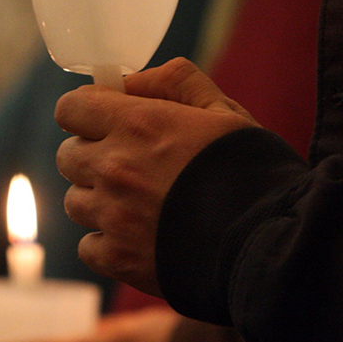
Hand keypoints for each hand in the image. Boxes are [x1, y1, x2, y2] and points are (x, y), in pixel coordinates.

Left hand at [56, 58, 256, 293]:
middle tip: (129, 165)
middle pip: (68, 155)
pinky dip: (106, 242)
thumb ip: (174, 82)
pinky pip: (87, 245)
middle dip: (92, 156)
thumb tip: (129, 83)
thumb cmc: (253, 171)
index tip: (106, 121)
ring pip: (74, 201)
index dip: (86, 113)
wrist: (274, 244)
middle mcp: (115, 167)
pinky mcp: (118, 259)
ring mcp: (113, 216)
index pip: (70, 108)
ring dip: (97, 200)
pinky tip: (139, 237)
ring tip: (139, 204)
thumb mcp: (223, 111)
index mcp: (137, 125)